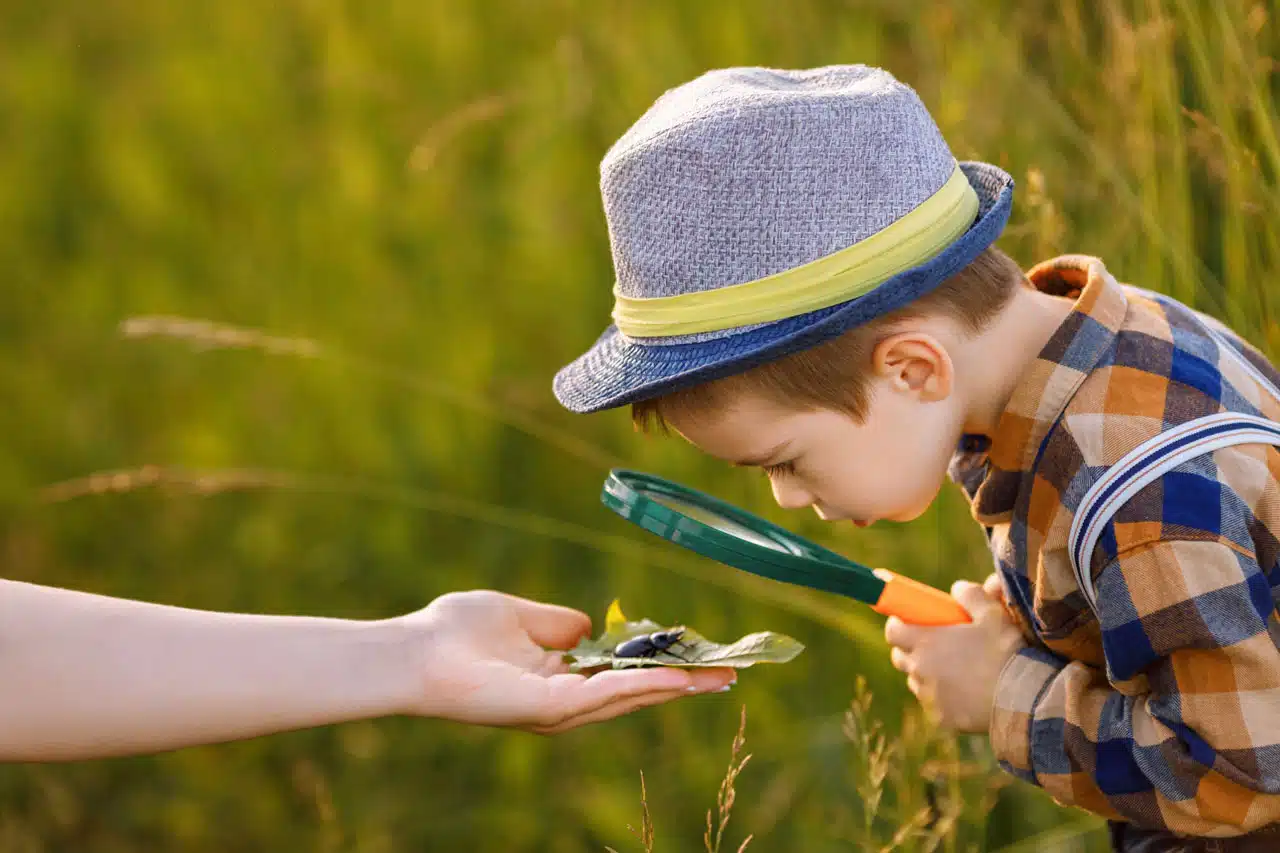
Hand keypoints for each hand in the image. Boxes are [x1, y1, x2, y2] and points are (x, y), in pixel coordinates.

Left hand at [397, 590, 735, 734]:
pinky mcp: (549, 709)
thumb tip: (590, 627)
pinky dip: (643, 686)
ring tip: (720, 677)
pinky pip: (605, 695)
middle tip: (731, 673)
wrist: (416, 652)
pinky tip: (676, 678)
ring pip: (630, 697)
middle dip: (684, 682)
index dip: (660, 664)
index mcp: (557, 678)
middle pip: (636, 691)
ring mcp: (558, 709)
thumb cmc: (454, 631)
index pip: (620, 674)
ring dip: (677, 686)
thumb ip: (557, 623)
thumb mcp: (518, 614)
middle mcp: (563, 701)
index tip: (698, 653)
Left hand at [884, 574, 1024, 731]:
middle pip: (900, 657)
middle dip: (910, 648)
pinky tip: (964, 692)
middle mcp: (920, 670)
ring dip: (926, 674)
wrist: (1022, 698)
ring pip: (916, 681)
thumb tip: (957, 589)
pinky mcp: (941, 719)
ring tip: (953, 669)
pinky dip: (942, 698)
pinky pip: (934, 704)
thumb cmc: (1004, 652)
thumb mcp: (992, 614)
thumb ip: (971, 595)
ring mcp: (929, 697)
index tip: (909, 621)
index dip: (899, 624)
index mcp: (925, 641)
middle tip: (932, 643)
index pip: (893, 630)